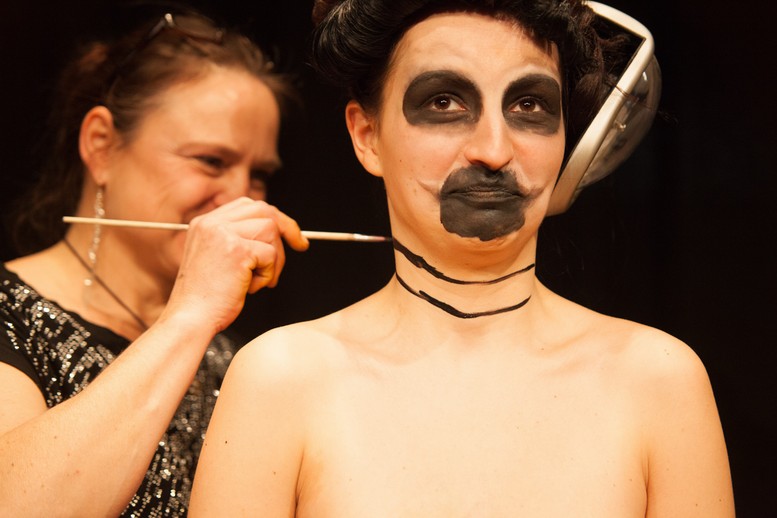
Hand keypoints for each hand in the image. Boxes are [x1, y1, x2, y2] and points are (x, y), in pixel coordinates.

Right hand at [162, 197, 308, 332]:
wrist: (190, 319)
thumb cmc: (205, 298)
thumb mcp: (216, 260)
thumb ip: (237, 241)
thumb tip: (276, 232)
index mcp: (204, 223)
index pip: (247, 206)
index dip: (272, 217)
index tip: (288, 233)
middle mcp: (211, 223)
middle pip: (264, 211)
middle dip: (287, 228)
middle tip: (300, 245)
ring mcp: (223, 234)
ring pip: (271, 231)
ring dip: (275, 260)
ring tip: (257, 281)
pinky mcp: (237, 250)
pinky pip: (271, 255)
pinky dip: (268, 275)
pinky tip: (249, 288)